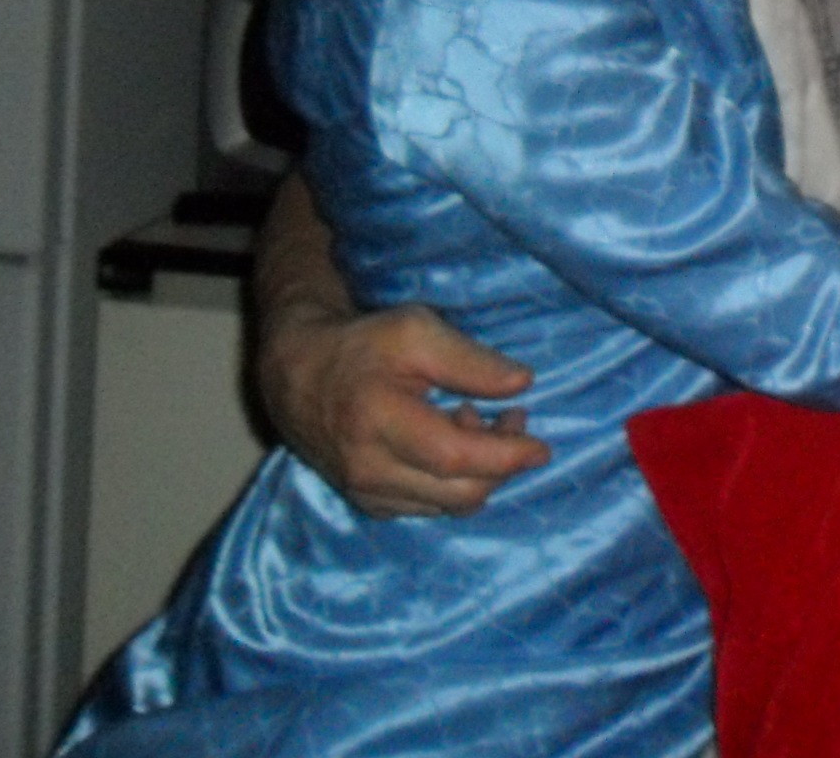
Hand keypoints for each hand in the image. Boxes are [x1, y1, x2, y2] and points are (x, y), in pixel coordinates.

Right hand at [251, 170, 547, 516]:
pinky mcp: (367, 502)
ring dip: (479, 474)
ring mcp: (365, 492)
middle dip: (500, 464)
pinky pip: (427, 507)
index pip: (456, 458)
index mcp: (378, 422)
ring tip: (478, 422)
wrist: (298, 373)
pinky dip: (452, 484)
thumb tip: (521, 384)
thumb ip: (469, 360)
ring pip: (446, 505)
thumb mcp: (415, 331)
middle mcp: (369, 469)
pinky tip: (451, 444)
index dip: (505, 456)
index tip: (541, 446)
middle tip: (513, 419)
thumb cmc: (361, 346)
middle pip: (458, 492)